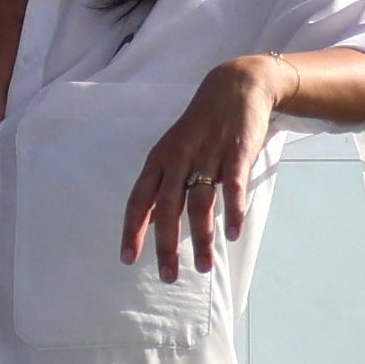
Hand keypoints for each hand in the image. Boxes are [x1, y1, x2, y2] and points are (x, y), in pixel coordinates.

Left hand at [119, 54, 286, 277]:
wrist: (236, 86)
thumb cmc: (200, 127)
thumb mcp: (173, 152)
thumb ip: (162, 187)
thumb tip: (149, 222)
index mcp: (159, 160)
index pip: (139, 199)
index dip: (132, 230)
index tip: (127, 259)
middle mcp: (179, 158)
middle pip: (168, 207)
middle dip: (166, 245)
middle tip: (168, 276)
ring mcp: (208, 154)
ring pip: (200, 202)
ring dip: (202, 238)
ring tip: (204, 267)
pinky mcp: (236, 152)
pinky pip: (233, 186)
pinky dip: (233, 211)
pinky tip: (232, 234)